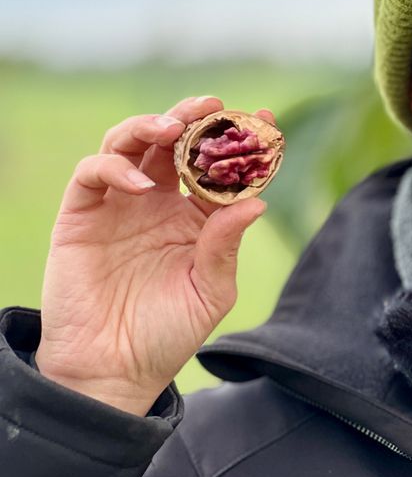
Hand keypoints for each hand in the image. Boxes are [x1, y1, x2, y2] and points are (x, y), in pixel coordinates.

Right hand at [36, 97, 272, 415]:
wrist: (113, 369)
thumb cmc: (168, 333)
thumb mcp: (210, 290)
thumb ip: (226, 245)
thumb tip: (257, 202)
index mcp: (197, 216)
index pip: (220, 166)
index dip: (241, 141)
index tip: (264, 120)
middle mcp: (160, 201)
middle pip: (175, 142)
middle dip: (195, 117)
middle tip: (214, 107)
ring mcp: (120, 204)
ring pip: (132, 142)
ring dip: (152, 125)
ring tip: (174, 128)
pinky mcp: (82, 214)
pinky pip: (94, 173)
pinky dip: (116, 166)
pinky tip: (142, 184)